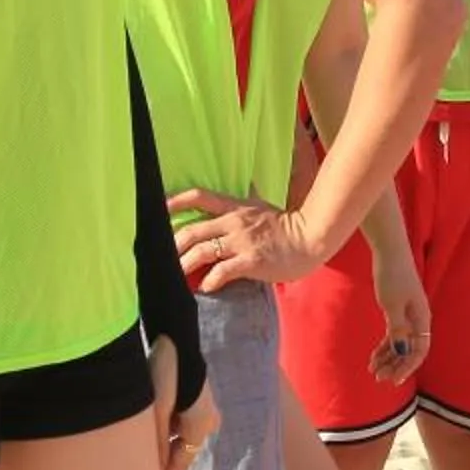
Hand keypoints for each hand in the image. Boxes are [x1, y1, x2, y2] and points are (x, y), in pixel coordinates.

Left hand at [151, 337, 220, 469]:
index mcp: (200, 427)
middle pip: (183, 450)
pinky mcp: (199, 398)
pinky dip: (169, 428)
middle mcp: (208, 421)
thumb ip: (155, 442)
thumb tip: (151, 469)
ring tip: (144, 452)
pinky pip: (183, 421)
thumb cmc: (164, 373)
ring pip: (182, 435)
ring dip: (166, 443)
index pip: (181, 463)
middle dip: (164, 461)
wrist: (175, 339)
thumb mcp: (156, 410)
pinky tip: (152, 429)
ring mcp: (206, 409)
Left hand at [172, 190, 328, 290]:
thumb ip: (249, 197)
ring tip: (177, 276)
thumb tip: (246, 182)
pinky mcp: (251, 260)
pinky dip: (210, 280)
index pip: (200, 196)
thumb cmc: (287, 226)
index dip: (177, 201)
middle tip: (161, 257)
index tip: (159, 208)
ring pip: (202, 251)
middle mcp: (234, 222)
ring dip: (185, 265)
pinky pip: (223, 270)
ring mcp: (242, 241)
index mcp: (235, 207)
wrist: (310, 239)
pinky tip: (206, 287)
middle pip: (193, 229)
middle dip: (173, 244)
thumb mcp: (263, 205)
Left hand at [367, 249, 430, 383]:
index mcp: (421, 319)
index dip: (407, 368)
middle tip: (378, 377)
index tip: (393, 380)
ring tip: (373, 369)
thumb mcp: (392, 305)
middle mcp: (418, 320)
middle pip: (410, 351)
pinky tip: (374, 356)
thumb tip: (403, 351)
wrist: (389, 251)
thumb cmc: (392, 275)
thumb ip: (398, 329)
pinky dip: (385, 346)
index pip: (419, 351)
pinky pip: (394, 335)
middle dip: (395, 366)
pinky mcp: (398, 310)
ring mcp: (408, 316)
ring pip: (401, 344)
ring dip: (389, 358)